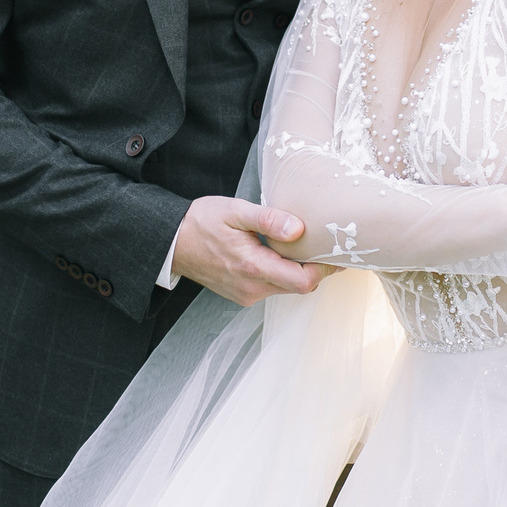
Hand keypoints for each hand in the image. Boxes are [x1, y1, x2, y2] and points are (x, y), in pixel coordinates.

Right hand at [169, 196, 327, 306]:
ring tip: (308, 244)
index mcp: (253, 268)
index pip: (303, 281)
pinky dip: (285, 273)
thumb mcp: (234, 211)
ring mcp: (247, 295)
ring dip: (301, 270)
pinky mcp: (243, 294)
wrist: (171, 242)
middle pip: (300, 286)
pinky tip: (284, 253)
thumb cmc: (200, 223)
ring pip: (288, 287)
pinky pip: (273, 287)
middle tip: (329, 244)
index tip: (336, 250)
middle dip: (318, 267)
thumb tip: (299, 229)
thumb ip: (268, 219)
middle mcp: (252, 289)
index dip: (325, 268)